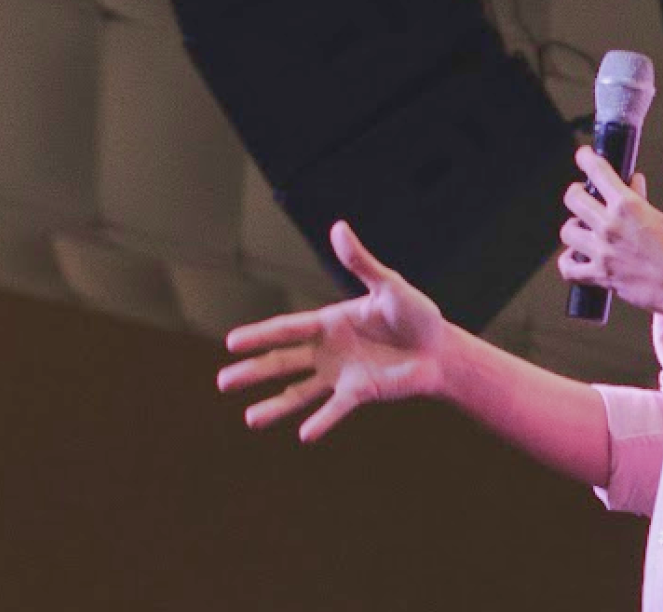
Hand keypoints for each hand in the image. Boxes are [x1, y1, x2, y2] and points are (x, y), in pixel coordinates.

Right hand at [217, 220, 454, 441]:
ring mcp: (341, 374)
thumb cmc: (415, 314)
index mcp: (329, 322)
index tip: (231, 342)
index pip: (287, 329)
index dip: (259, 335)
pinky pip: (336, 408)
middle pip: (283, 362)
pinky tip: (305, 434)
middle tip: (222, 382)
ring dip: (275, 405)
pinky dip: (321, 421)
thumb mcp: (388, 285)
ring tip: (249, 420)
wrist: (440, 348)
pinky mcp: (360, 393)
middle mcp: (328, 350)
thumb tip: (338, 227)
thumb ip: (360, 262)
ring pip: (300, 392)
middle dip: (253, 371)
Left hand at [557, 146, 662, 319]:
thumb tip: (632, 182)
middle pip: (573, 199)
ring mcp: (602, 251)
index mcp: (628, 206)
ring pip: (567, 231)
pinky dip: (568, 263)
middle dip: (576, 194)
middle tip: (582, 196)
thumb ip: (639, 199)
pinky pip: (568, 268)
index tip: (583, 155)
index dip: (586, 158)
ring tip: (581, 230)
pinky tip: (575, 258)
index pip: (597, 171)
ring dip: (573, 228)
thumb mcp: (660, 218)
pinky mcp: (600, 275)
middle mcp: (610, 225)